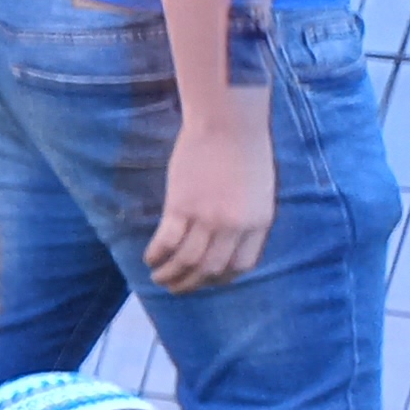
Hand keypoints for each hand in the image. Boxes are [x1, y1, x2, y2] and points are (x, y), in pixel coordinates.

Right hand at [148, 113, 275, 288]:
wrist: (229, 122)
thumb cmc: (245, 149)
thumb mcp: (259, 189)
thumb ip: (247, 216)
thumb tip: (228, 239)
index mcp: (259, 221)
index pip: (241, 265)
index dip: (221, 278)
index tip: (206, 279)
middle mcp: (235, 225)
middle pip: (211, 268)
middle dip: (191, 284)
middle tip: (175, 287)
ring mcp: (208, 217)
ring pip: (186, 261)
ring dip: (169, 274)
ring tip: (158, 277)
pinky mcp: (182, 206)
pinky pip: (166, 242)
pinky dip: (156, 255)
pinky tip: (150, 258)